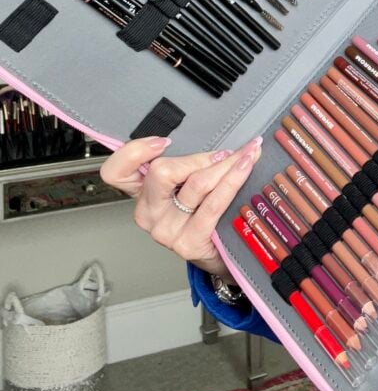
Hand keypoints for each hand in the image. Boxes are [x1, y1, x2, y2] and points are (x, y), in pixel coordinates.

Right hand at [100, 135, 262, 282]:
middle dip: (200, 158)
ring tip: (249, 154)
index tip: (164, 142)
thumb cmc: (203, 214)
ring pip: (197, 184)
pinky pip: (214, 203)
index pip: (116, 172)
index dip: (134, 152)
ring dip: (228, 165)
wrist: (218, 254)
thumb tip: (215, 136)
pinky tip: (246, 168)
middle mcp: (148, 212)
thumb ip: (186, 164)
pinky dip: (234, 179)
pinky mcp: (188, 242)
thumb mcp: (186, 186)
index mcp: (141, 193)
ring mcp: (166, 230)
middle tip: (226, 153)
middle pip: (163, 172)